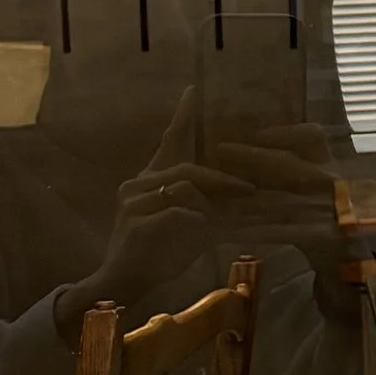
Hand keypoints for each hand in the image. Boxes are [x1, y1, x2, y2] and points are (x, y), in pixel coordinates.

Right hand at [51, 98, 222, 342]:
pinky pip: (179, 213)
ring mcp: (132, 203)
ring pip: (185, 190)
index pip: (169, 142)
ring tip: (224, 220)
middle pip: (188, 169)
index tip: (193, 90)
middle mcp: (136, 185)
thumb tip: (240, 191)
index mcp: (148, 181)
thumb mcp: (187, 224)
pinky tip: (203, 235)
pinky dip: (198, 224)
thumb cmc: (158, 255)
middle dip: (223, 180)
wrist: (125, 284)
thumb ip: (202, 203)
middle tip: (250, 190)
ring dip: (212, 205)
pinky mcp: (135, 223)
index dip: (182, 117)